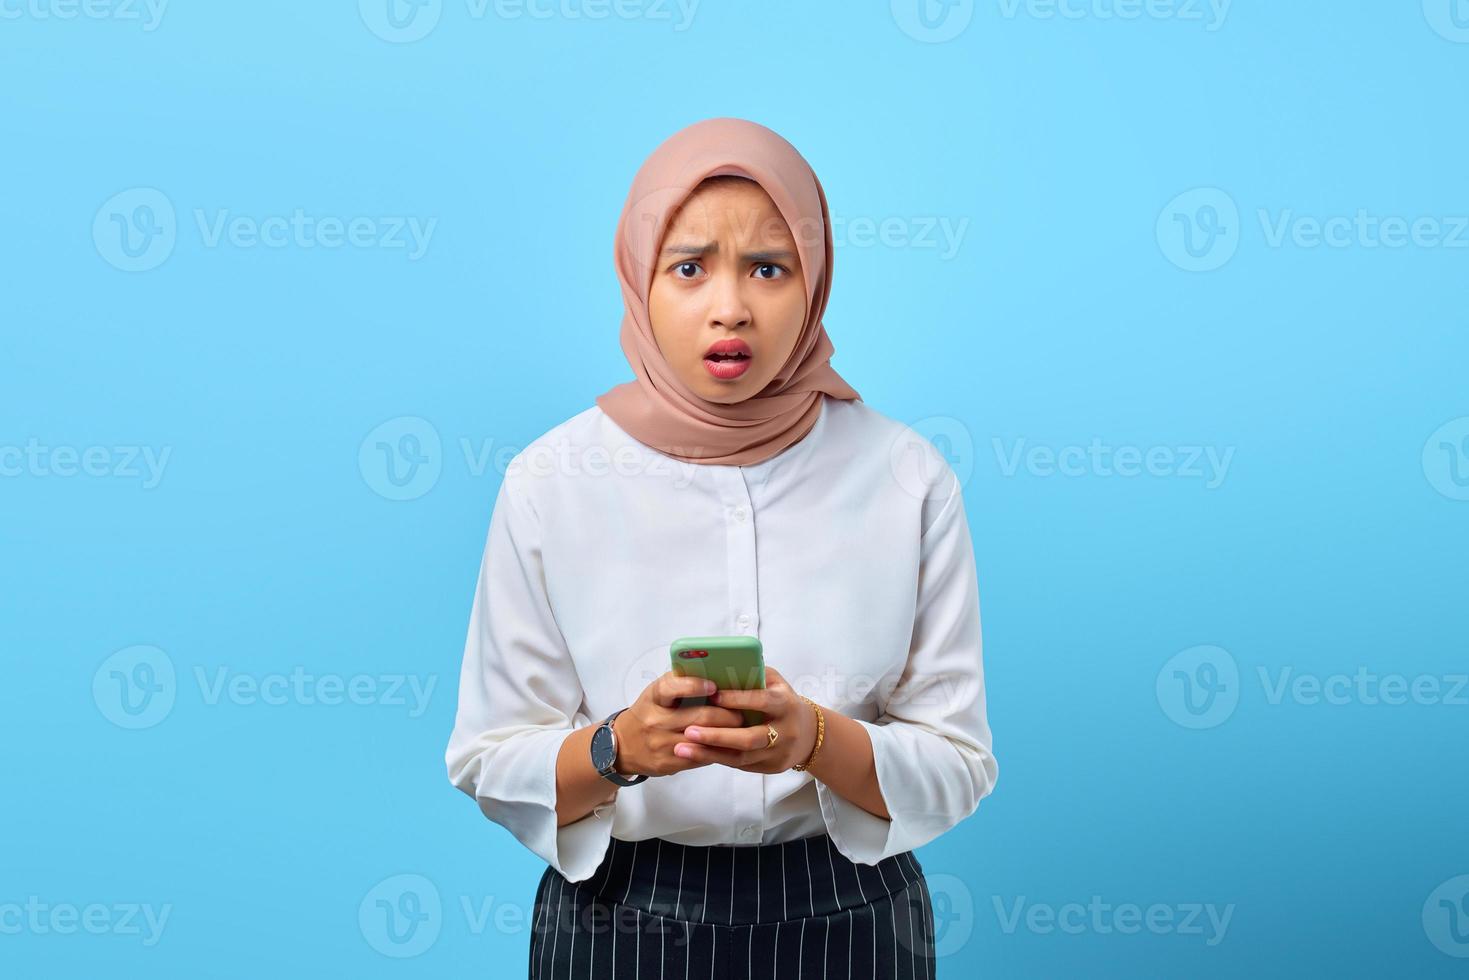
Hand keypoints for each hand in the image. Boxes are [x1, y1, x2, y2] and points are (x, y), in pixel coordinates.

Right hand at [613, 671, 748, 777]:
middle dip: (727, 715)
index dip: (694, 685)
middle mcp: (656, 720)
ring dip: (727, 734)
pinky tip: (729, 745)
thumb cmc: (649, 712)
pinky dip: (718, 751)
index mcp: (654, 697)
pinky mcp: (668, 763)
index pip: (672, 687)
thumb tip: (719, 675)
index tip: (714, 685)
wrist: (622, 745)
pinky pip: (700, 758)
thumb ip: (681, 684)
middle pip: (700, 717)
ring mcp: (662, 743)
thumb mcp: (657, 693)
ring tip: (741, 728)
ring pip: (704, 740)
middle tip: (742, 712)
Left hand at [674, 666, 818, 774]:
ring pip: (741, 756)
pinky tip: (695, 754)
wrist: (808, 734)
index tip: (712, 695)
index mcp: (785, 704)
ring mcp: (778, 753)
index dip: (737, 699)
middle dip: (716, 735)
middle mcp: (784, 731)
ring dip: (709, 752)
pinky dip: (717, 758)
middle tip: (688, 730)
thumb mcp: (775, 682)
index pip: (761, 701)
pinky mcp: (771, 767)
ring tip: (682, 748)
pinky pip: (740, 765)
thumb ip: (753, 674)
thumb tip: (720, 666)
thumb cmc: (783, 701)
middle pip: (748, 737)